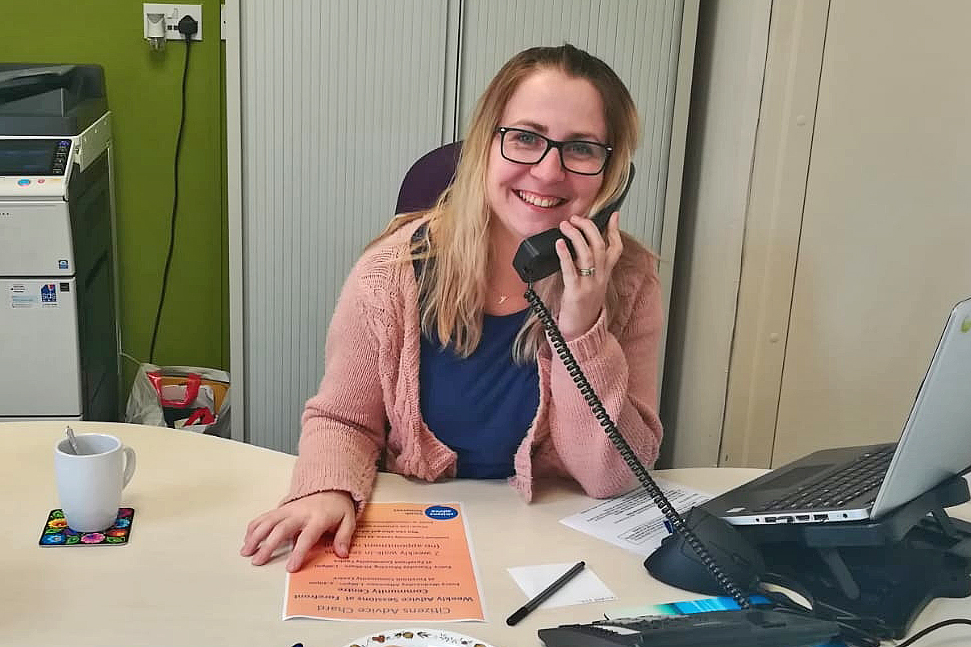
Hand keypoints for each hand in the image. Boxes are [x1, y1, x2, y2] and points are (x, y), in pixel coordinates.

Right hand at [240, 490, 356, 571]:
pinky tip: (247, 538)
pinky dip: (255, 526)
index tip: (290, 568)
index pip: (307, 537)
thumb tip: (342, 554)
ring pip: (269, 521)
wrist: (331, 486)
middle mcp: (301, 513)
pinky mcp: (282, 508)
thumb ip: (344, 537)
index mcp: (318, 518)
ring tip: (246, 551)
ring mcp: (289, 509)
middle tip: (257, 561)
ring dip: (255, 535)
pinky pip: (266, 516)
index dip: (298, 552)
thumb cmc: (338, 508)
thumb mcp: (348, 520)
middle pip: (281, 528)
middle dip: (268, 545)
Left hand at [554, 212, 622, 339]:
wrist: (581, 332)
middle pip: (600, 246)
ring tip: (565, 226)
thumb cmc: (582, 308)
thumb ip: (589, 267)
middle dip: (589, 228)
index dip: (615, 230)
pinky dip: (565, 255)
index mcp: (604, 275)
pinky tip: (559, 244)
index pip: (615, 248)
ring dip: (576, 236)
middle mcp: (600, 278)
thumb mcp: (592, 284)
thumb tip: (578, 247)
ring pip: (588, 254)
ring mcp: (589, 285)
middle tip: (576, 218)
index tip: (613, 215)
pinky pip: (571, 271)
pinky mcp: (576, 293)